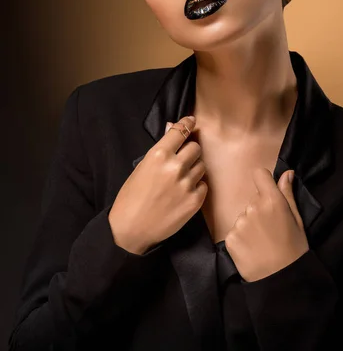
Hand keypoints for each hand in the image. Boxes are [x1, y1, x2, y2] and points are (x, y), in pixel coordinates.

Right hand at [108, 116, 207, 254]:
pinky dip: (196, 186)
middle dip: (190, 150)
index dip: (187, 124)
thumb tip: (173, 128)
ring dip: (194, 169)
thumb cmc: (131, 196)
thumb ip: (161, 150)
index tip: (191, 121)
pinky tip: (184, 192)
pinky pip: (203, 185)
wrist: (131, 228)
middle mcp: (175, 167)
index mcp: (159, 155)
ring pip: (201, 166)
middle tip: (183, 158)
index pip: (181, 131)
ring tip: (181, 179)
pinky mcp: (195, 201)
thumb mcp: (141, 167)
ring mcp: (187, 184)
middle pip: (196, 147)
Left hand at [224, 168, 308, 281]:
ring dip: (249, 225)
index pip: (259, 174)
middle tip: (270, 230)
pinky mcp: (230, 238)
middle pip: (252, 200)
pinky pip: (234, 231)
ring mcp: (240, 223)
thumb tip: (286, 173)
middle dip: (259, 210)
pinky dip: (241, 239)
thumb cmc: (294, 249)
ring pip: (243, 216)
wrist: (281, 280)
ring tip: (262, 243)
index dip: (263, 182)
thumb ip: (288, 194)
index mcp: (273, 201)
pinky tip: (252, 250)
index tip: (267, 192)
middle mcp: (253, 208)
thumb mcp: (297, 220)